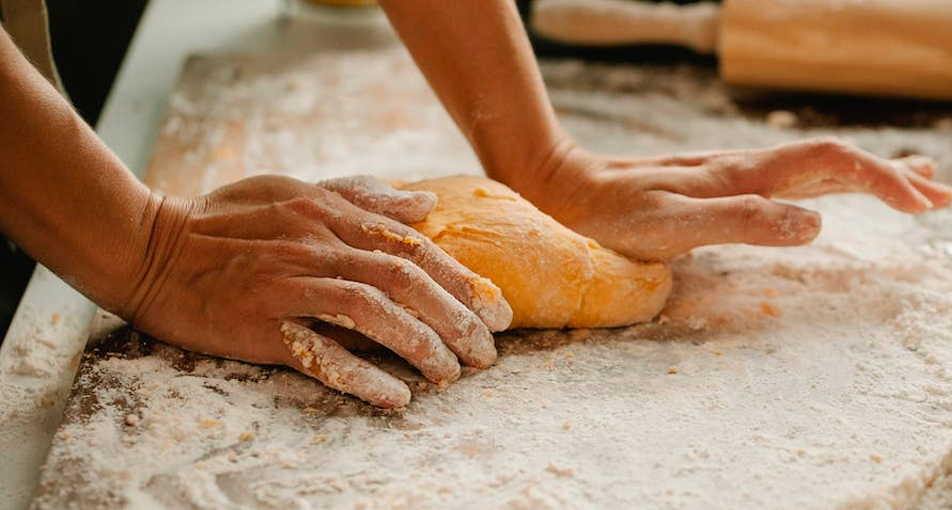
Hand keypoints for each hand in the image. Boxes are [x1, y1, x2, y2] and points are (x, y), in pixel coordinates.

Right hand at [123, 175, 512, 407]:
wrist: (148, 246)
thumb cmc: (224, 220)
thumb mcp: (293, 190)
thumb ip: (360, 197)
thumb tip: (422, 205)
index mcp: (329, 214)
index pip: (412, 247)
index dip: (463, 280)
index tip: (497, 309)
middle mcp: (316, 246)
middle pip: (405, 281)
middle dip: (457, 318)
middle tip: (488, 353)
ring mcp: (288, 286)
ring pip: (373, 313)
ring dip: (422, 346)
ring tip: (453, 375)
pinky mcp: (259, 325)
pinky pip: (319, 352)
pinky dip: (362, 374)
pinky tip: (396, 396)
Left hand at [516, 138, 951, 259]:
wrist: (566, 189)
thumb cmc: (611, 216)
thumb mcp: (672, 227)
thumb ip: (741, 223)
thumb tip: (819, 223)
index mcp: (743, 176)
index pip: (832, 164)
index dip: (883, 181)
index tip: (925, 207)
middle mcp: (744, 169)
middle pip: (834, 160)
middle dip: (892, 177)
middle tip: (942, 196)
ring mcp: (730, 175)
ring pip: (813, 166)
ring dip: (867, 176)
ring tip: (912, 187)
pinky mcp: (714, 186)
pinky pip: (785, 179)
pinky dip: (825, 182)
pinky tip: (825, 192)